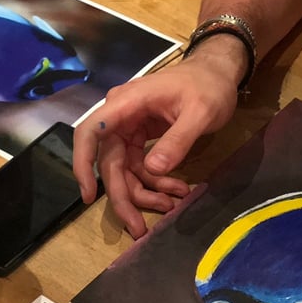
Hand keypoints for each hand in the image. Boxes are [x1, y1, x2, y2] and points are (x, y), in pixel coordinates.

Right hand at [72, 49, 240, 237]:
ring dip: (146, 193)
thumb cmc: (208, 86)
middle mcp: (121, 117)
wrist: (218, 74)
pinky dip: (157, 184)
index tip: (88, 195)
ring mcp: (130, 129)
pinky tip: (178, 191)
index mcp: (126, 104)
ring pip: (125, 171)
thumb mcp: (200, 113)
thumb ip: (178, 140)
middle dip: (124, 197)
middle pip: (110, 163)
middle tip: (139, 228)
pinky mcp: (142, 139)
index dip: (83, 164)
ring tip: (173, 205)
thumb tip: (155, 170)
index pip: (91, 132)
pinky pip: (141, 168)